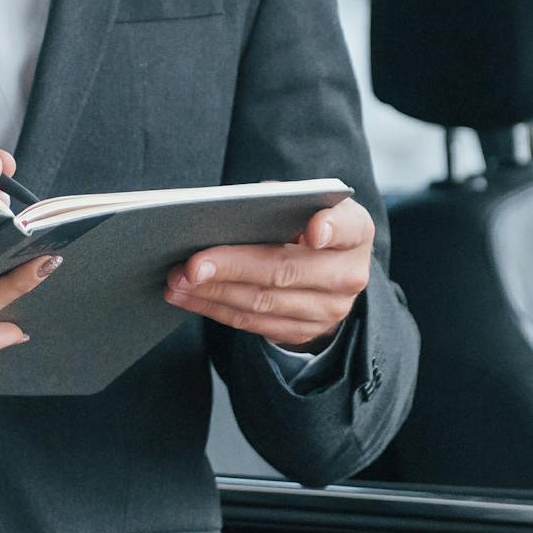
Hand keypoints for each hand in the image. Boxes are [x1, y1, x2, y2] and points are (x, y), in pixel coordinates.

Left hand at [164, 199, 371, 349]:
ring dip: (213, 292)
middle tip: (191, 264)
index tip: (312, 230)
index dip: (331, 229)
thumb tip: (238, 206)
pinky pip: (252, 324)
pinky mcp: (302, 332)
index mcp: (355, 233)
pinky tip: (187, 296)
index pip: (348, 229)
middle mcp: (348, 275)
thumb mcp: (308, 205)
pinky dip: (215, 309)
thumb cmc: (308, 225)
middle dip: (233, 267)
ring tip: (176, 280)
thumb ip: (282, 200)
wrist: (329, 274)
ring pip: (262, 303)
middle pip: (286, 271)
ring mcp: (328, 310)